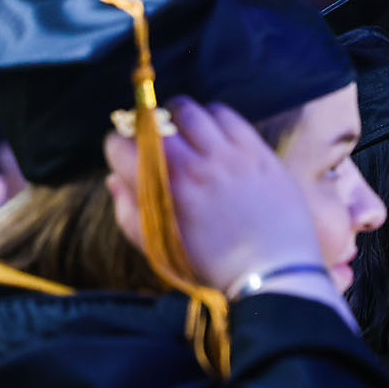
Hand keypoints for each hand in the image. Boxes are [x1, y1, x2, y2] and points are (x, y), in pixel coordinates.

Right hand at [104, 98, 323, 291]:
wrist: (274, 275)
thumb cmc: (214, 269)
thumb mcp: (161, 250)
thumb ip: (131, 213)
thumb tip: (114, 179)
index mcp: (164, 194)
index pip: (122, 146)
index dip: (118, 147)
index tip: (124, 152)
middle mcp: (193, 167)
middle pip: (154, 121)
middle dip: (146, 128)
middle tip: (153, 141)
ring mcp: (228, 156)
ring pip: (191, 111)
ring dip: (179, 118)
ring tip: (184, 134)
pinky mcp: (257, 152)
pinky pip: (227, 115)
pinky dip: (214, 119)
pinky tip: (215, 136)